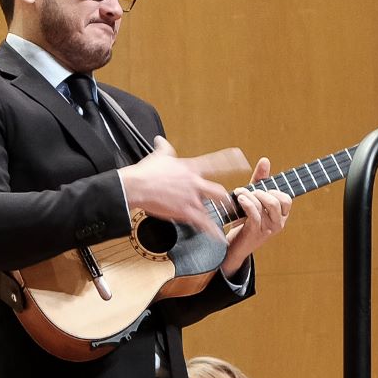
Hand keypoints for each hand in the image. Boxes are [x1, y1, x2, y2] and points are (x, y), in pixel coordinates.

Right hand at [118, 137, 248, 237]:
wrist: (135, 186)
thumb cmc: (146, 172)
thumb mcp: (158, 156)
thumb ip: (164, 147)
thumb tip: (160, 140)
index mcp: (191, 168)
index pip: (215, 162)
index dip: (230, 161)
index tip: (242, 159)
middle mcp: (195, 183)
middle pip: (219, 191)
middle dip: (224, 198)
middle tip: (227, 201)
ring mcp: (191, 198)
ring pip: (212, 208)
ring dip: (216, 215)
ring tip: (221, 221)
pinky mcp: (185, 212)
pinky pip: (204, 224)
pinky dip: (213, 232)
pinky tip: (220, 238)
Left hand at [220, 159, 291, 276]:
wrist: (234, 247)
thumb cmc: (245, 221)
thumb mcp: (253, 200)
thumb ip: (260, 181)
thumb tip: (265, 160)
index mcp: (281, 216)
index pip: (286, 199)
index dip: (273, 190)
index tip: (259, 189)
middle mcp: (278, 223)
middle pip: (278, 200)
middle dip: (262, 191)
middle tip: (249, 191)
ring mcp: (268, 229)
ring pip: (266, 205)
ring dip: (251, 195)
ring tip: (240, 193)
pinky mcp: (256, 233)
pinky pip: (255, 214)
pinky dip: (247, 203)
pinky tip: (239, 199)